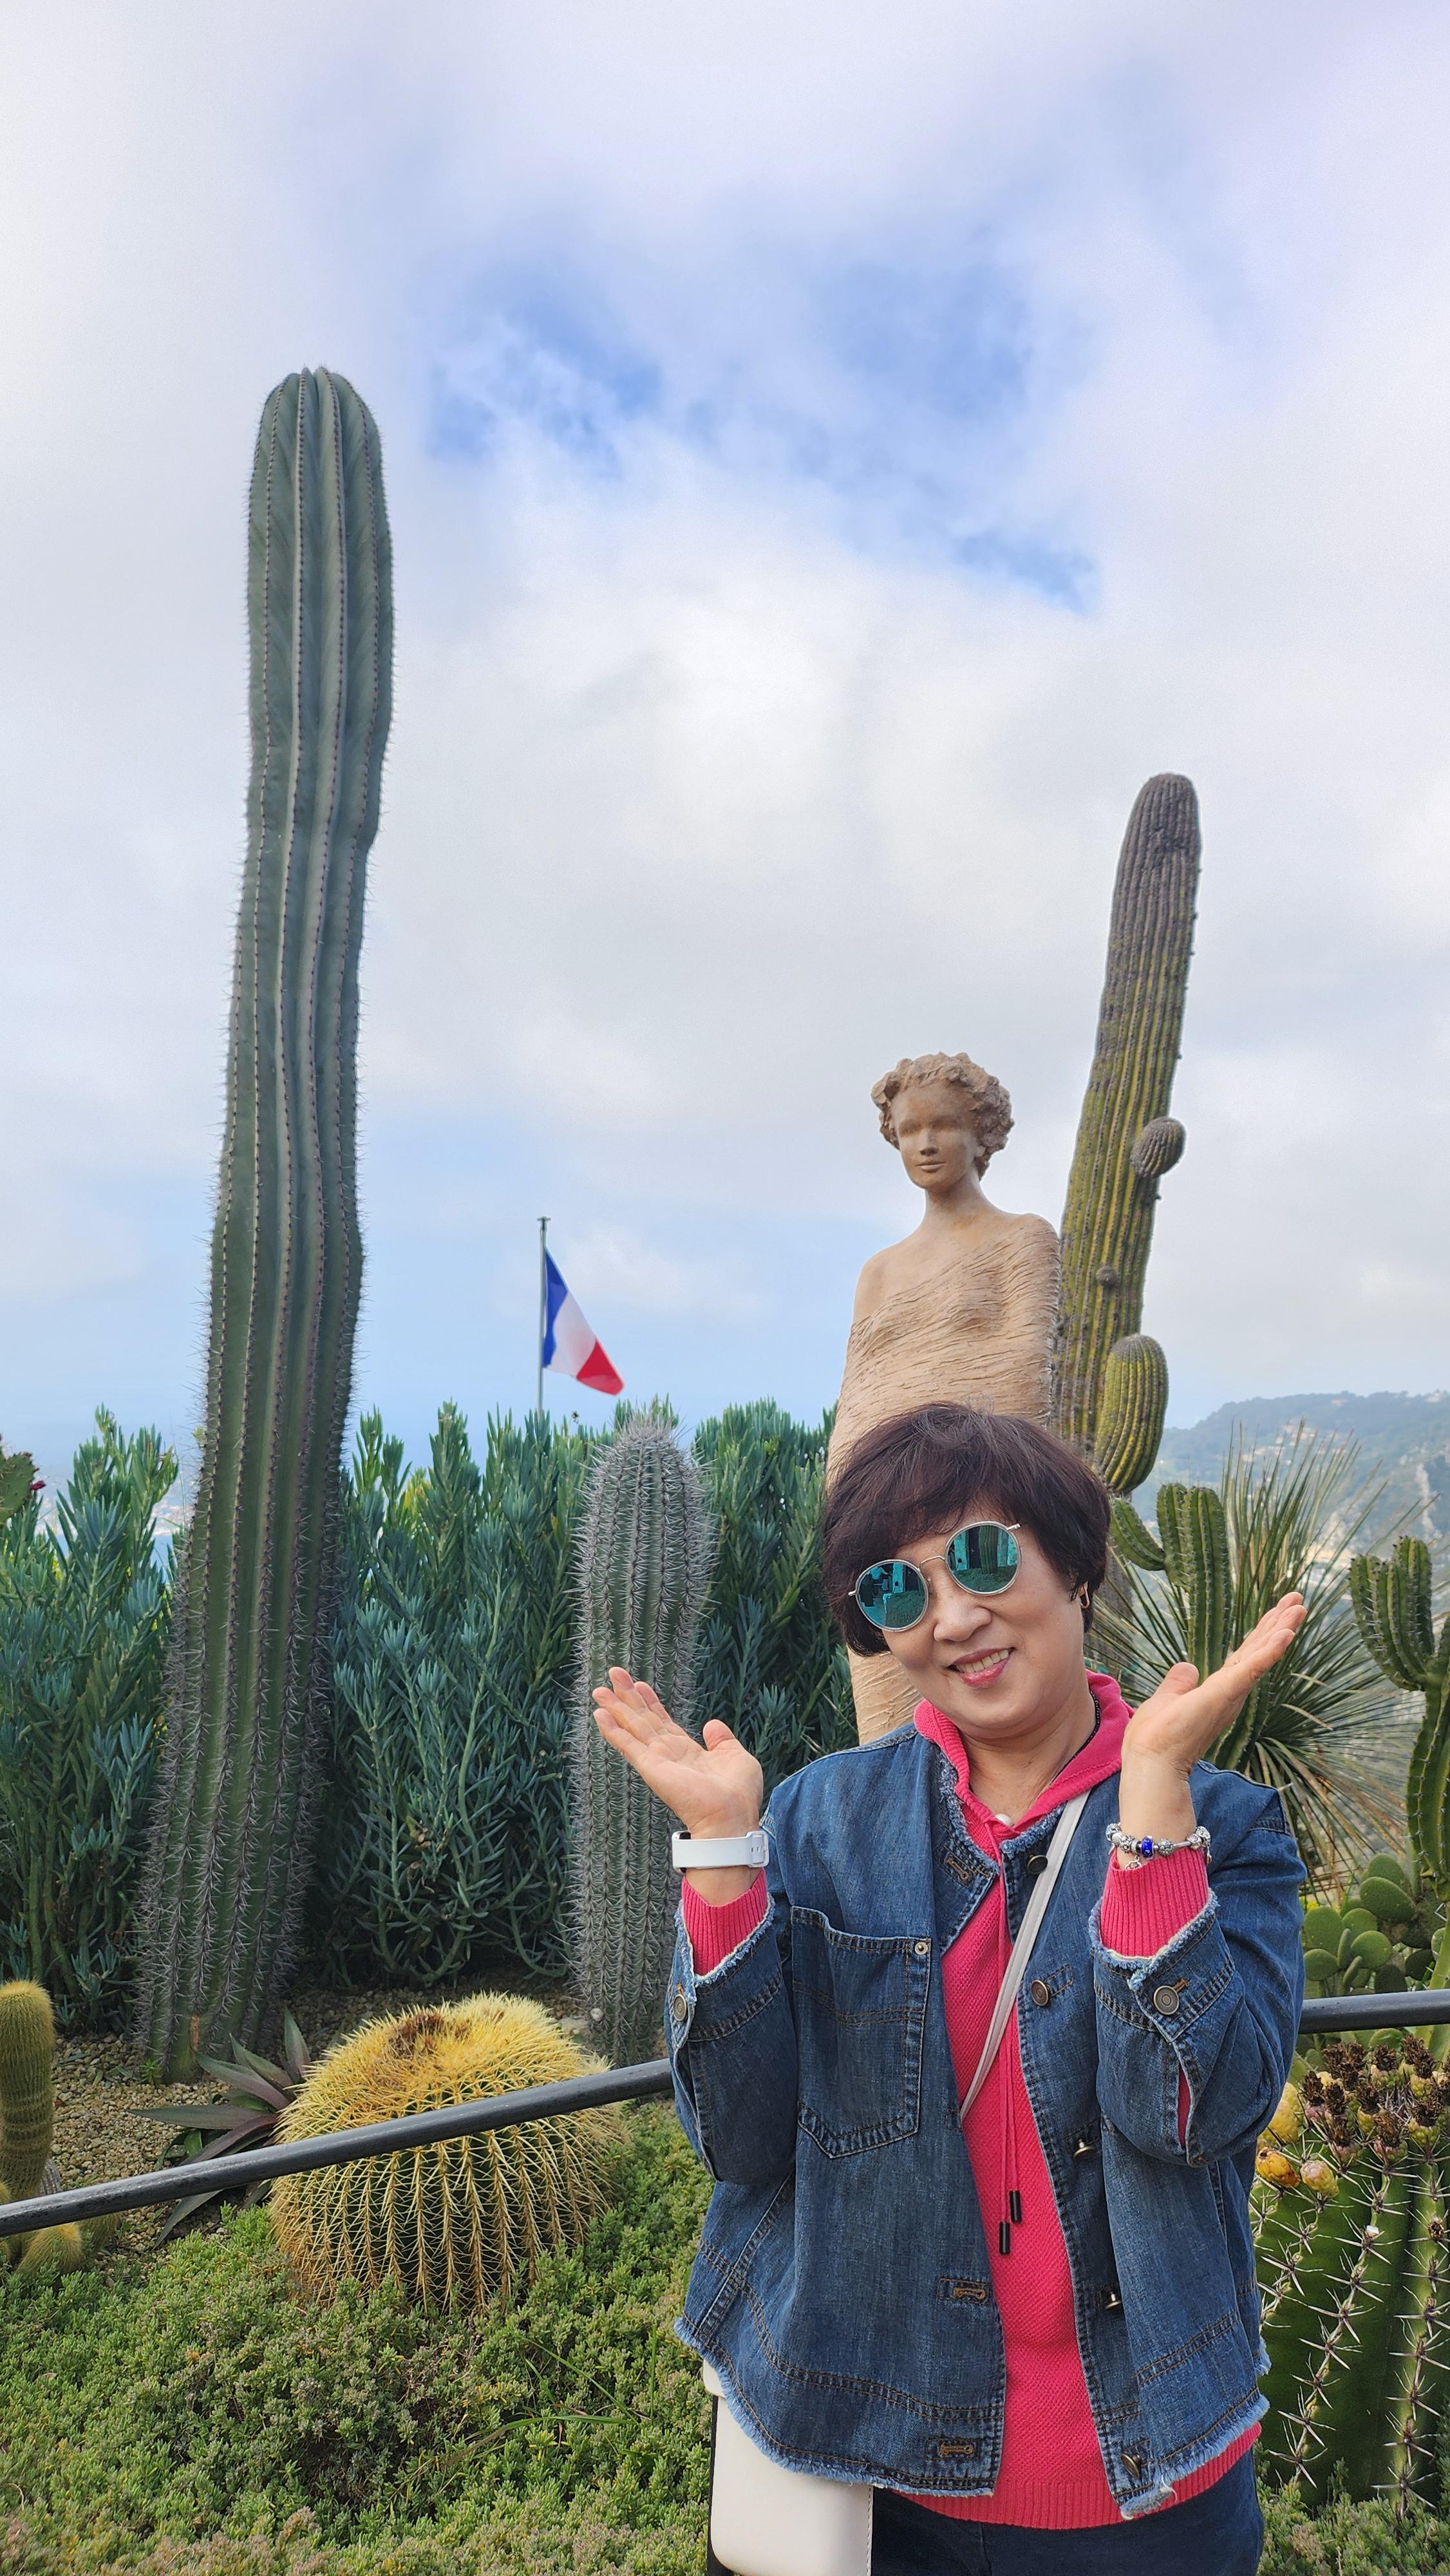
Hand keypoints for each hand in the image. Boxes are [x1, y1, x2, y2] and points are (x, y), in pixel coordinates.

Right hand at [591, 1668, 763, 1840]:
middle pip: (643, 1720)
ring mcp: (658, 1760)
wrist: (731, 1818)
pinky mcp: (651, 1767)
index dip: (650, 1702)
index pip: (664, 1722)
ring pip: (632, 1727)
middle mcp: (669, 1754)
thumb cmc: (738, 1795)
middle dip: (628, 1697)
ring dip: (615, 1708)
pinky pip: (628, 1745)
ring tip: (599, 1689)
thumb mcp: (736, 1756)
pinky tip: (600, 1715)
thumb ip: (722, 1739)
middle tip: (614, 1673)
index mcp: (688, 1752)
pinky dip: (613, 1730)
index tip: (639, 1683)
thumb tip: (711, 1723)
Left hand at [1118, 1592, 1306, 1845]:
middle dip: (1278, 1623)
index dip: (1261, 1634)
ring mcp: (1230, 1693)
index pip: (1244, 1655)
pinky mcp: (1224, 1694)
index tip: (1277, 1613)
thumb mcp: (1167, 1699)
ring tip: (1299, 1606)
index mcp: (1218, 1691)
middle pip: (1258, 1650)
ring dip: (1281, 1629)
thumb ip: (1179, 1683)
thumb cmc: (1156, 1739)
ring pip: (1260, 1654)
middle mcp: (1231, 1691)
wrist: (1151, 1763)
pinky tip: (1285, 1632)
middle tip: (1297, 1600)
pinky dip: (1269, 1651)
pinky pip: (1251, 1668)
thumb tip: (1188, 1667)